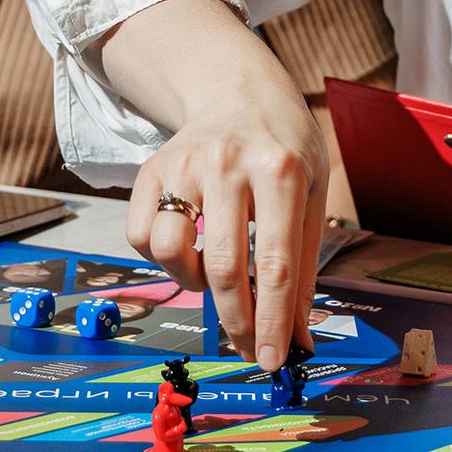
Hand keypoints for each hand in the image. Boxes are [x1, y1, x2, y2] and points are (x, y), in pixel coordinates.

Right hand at [126, 88, 328, 375]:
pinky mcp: (151, 168)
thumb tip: (297, 338)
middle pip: (223, 265)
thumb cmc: (283, 150)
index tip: (272, 360)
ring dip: (191, 282)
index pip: (275, 262)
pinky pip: (140, 235)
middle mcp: (229, 164)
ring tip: (212, 274)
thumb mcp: (311, 196)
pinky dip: (161, 257)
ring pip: (169, 250)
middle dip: (236, 321)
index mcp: (281, 170)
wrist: (238, 91)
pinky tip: (188, 245)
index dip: (272, 320)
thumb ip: (302, 267)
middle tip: (246, 348)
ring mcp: (184, 164)